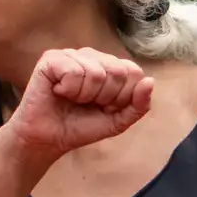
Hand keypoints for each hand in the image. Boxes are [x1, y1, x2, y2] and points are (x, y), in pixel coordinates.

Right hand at [6, 48, 153, 158]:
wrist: (47, 140)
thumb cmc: (79, 127)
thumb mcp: (117, 121)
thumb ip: (138, 105)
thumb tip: (150, 81)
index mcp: (109, 66)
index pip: (134, 72)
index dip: (122, 97)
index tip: (105, 108)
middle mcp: (91, 56)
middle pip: (118, 72)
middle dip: (104, 98)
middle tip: (86, 104)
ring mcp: (71, 55)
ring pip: (96, 73)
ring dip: (84, 96)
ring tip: (71, 100)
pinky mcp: (51, 59)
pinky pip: (74, 71)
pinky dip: (68, 90)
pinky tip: (58, 92)